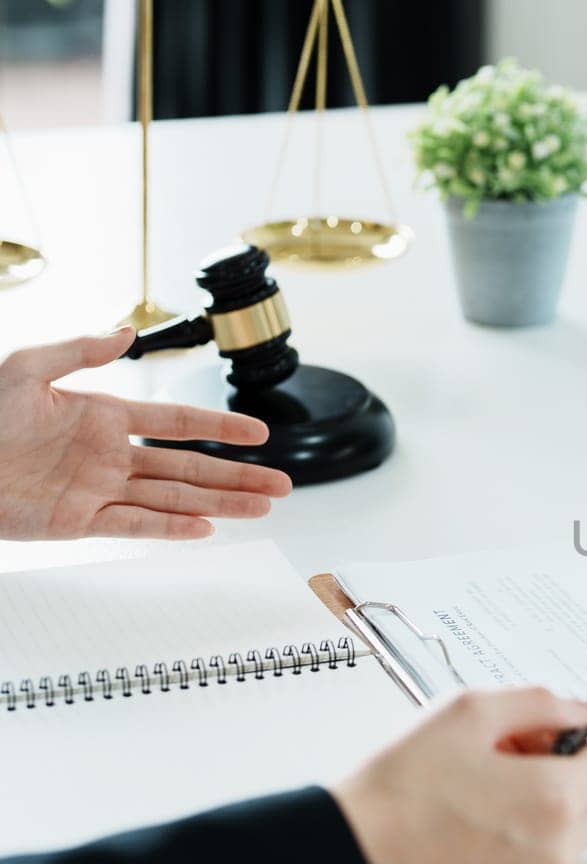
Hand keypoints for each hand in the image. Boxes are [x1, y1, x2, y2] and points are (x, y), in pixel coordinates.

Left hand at [0, 329, 291, 540]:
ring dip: (221, 504)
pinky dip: (170, 528)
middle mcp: (110, 456)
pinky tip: (207, 528)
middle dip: (239, 476)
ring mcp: (99, 490)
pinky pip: (135, 525)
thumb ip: (80, 350)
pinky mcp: (80, 521)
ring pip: (174, 500)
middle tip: (281, 484)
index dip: (220, 427)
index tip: (259, 433)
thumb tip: (127, 333)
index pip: (177, 423)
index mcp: (103, 416)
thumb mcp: (26, 368)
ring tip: (261, 508)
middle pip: (190, 468)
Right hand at [332, 687, 586, 863]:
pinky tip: (497, 787)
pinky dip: (548, 811)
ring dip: (568, 784)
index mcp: (555, 798)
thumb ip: (539, 702)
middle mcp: (559, 842)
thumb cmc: (403, 784)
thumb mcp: (471, 710)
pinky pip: (559, 840)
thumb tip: (575, 711)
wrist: (355, 850)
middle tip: (539, 730)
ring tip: (507, 757)